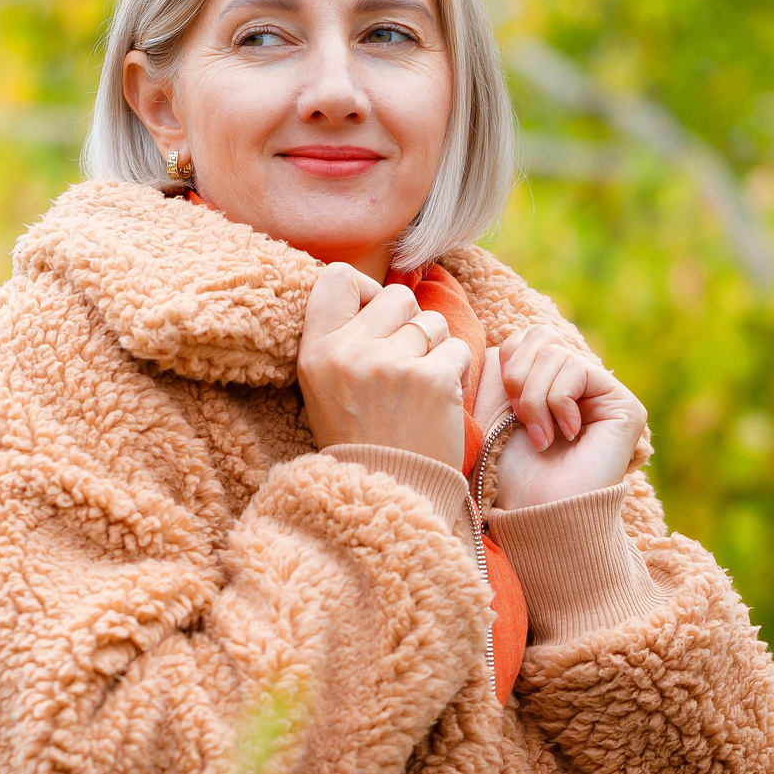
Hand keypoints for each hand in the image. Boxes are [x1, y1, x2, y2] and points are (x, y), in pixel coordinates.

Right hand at [298, 264, 471, 469]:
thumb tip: (372, 290)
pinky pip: (457, 349)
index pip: (337, 277)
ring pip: (431, 321)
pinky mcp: (433, 379)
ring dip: (435, 349)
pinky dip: (456, 373)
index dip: (364, 291)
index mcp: (316, 351)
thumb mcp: (324, 386)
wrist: (387, 497)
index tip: (373, 320)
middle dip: (408, 324)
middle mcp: (350, 352)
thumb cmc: (360, 439)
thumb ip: (341, 338)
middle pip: (397, 295)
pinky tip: (440, 401)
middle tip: (402, 366)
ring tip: (419, 387)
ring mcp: (392, 364)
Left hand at [478, 326, 648, 509]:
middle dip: (518, 377)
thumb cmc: (508, 471)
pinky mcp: (624, 404)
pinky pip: (578, 370)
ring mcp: (604, 393)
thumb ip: (501, 365)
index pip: (527, 336)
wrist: (535, 512)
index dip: (508, 363)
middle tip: (520, 421)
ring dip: (535, 399)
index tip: (505, 409)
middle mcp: (580, 384)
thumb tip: (506, 339)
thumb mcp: (491, 408)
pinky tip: (567, 435)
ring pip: (557, 353)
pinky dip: (558, 403)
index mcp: (550, 382)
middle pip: (541, 336)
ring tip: (541, 437)